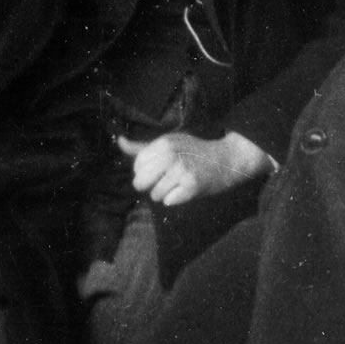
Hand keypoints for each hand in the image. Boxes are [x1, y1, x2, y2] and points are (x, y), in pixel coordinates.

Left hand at [117, 131, 272, 206]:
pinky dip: (176, 199)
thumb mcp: (168, 143)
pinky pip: (168, 202)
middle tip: (167, 178)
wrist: (225, 160)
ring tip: (179, 183)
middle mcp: (170, 154)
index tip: (161, 167)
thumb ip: (141, 147)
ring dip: (165, 193)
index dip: (146, 171)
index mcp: (163, 142)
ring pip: (154, 195)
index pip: (136, 166)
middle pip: (140, 182)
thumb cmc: (192, 152)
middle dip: (151, 185)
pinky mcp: (191, 186)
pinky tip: (186, 189)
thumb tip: (119, 141)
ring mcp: (181, 170)